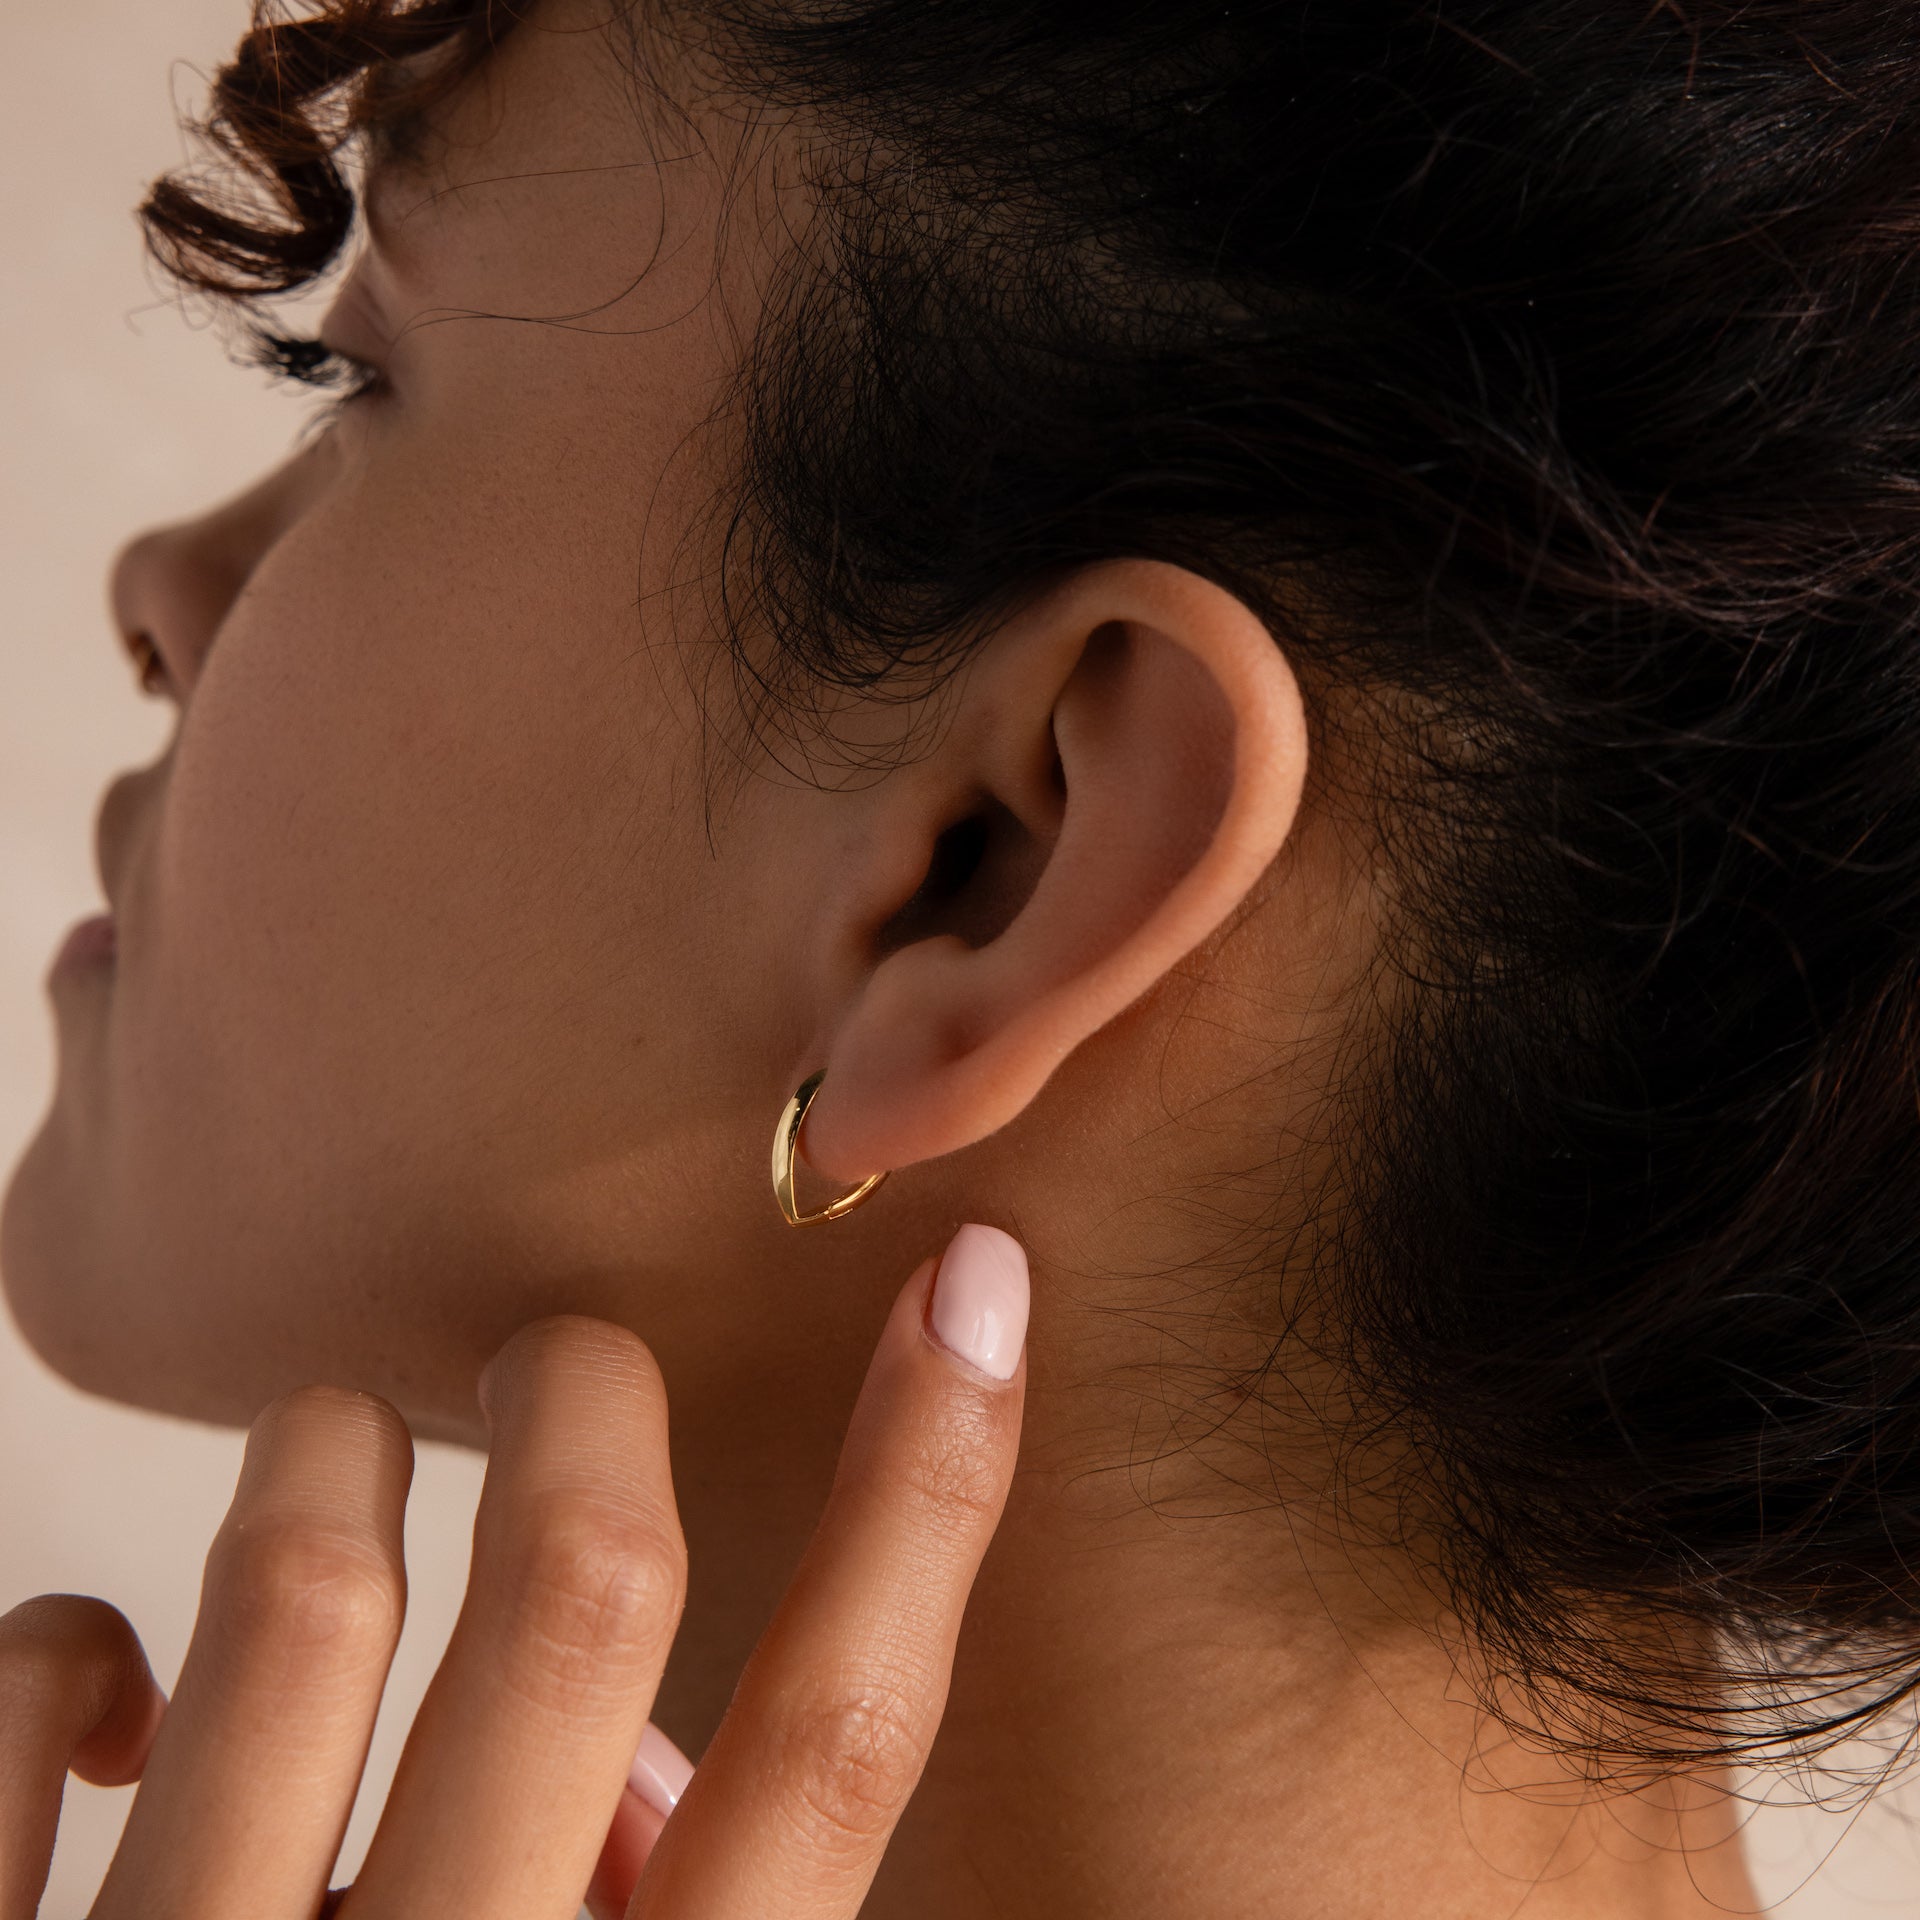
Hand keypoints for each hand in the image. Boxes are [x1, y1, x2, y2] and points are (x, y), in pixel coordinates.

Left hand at [0, 1223, 1028, 1919]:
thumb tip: (650, 1783)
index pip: (834, 1739)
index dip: (928, 1487)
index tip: (970, 1286)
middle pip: (586, 1587)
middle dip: (588, 1396)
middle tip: (561, 1359)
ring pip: (305, 1586)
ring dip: (331, 1452)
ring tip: (337, 1444)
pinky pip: (29, 1690)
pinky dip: (71, 1646)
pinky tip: (106, 1685)